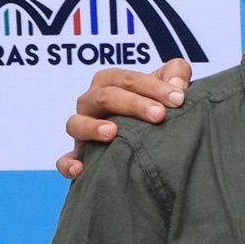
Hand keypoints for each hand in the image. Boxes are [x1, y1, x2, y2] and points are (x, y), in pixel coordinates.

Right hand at [58, 58, 193, 178]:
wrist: (147, 144)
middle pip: (103, 96)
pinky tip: (81, 169)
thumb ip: (176, 74)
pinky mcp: (80, 157)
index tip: (178, 98)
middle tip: (159, 115)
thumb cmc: (155, 109)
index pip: (125, 79)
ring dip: (93, 126)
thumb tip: (178, 84)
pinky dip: (69, 164)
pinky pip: (66, 160)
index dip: (152, 86)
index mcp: (110, 84)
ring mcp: (82, 130)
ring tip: (113, 132)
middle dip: (132, 103)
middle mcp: (91, 104)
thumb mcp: (167, 88)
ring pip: (76, 123)